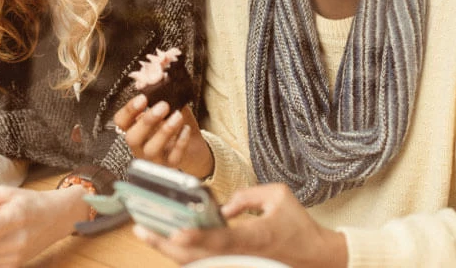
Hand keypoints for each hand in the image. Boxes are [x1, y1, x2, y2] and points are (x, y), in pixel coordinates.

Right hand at [114, 93, 212, 177]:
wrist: (194, 146)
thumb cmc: (176, 123)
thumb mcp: (170, 107)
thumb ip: (163, 96)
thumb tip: (160, 78)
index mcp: (134, 128)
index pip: (121, 122)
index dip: (128, 111)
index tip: (143, 98)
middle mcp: (139, 145)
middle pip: (132, 138)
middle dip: (146, 121)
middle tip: (163, 106)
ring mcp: (153, 158)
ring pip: (151, 150)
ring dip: (164, 131)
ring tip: (178, 116)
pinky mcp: (169, 166)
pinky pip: (172, 158)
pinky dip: (180, 143)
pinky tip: (187, 130)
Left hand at [132, 183, 347, 267]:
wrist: (314, 256)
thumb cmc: (298, 225)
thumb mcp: (279, 196)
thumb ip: (247, 195)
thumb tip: (221, 206)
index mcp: (256, 237)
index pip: (223, 240)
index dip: (199, 238)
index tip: (177, 233)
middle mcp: (242, 255)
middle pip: (198, 257)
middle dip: (166, 245)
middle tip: (141, 228)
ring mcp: (236, 264)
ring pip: (196, 262)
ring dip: (169, 249)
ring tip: (147, 230)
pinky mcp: (234, 266)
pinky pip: (203, 261)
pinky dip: (183, 252)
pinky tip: (167, 238)